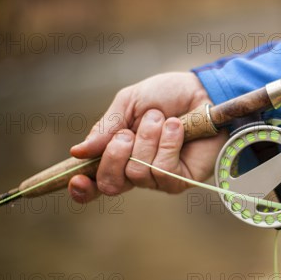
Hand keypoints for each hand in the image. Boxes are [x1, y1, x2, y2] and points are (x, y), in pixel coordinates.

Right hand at [68, 72, 227, 202]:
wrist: (203, 91)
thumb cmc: (168, 96)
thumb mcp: (129, 103)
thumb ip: (106, 128)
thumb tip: (78, 152)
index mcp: (119, 154)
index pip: (96, 183)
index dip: (82, 188)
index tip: (77, 179)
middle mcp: (137, 171)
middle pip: (111, 185)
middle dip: (115, 155)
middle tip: (128, 132)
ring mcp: (160, 177)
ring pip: (138, 173)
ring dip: (147, 140)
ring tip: (161, 120)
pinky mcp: (182, 178)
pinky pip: (164, 171)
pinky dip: (167, 144)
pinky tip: (177, 128)